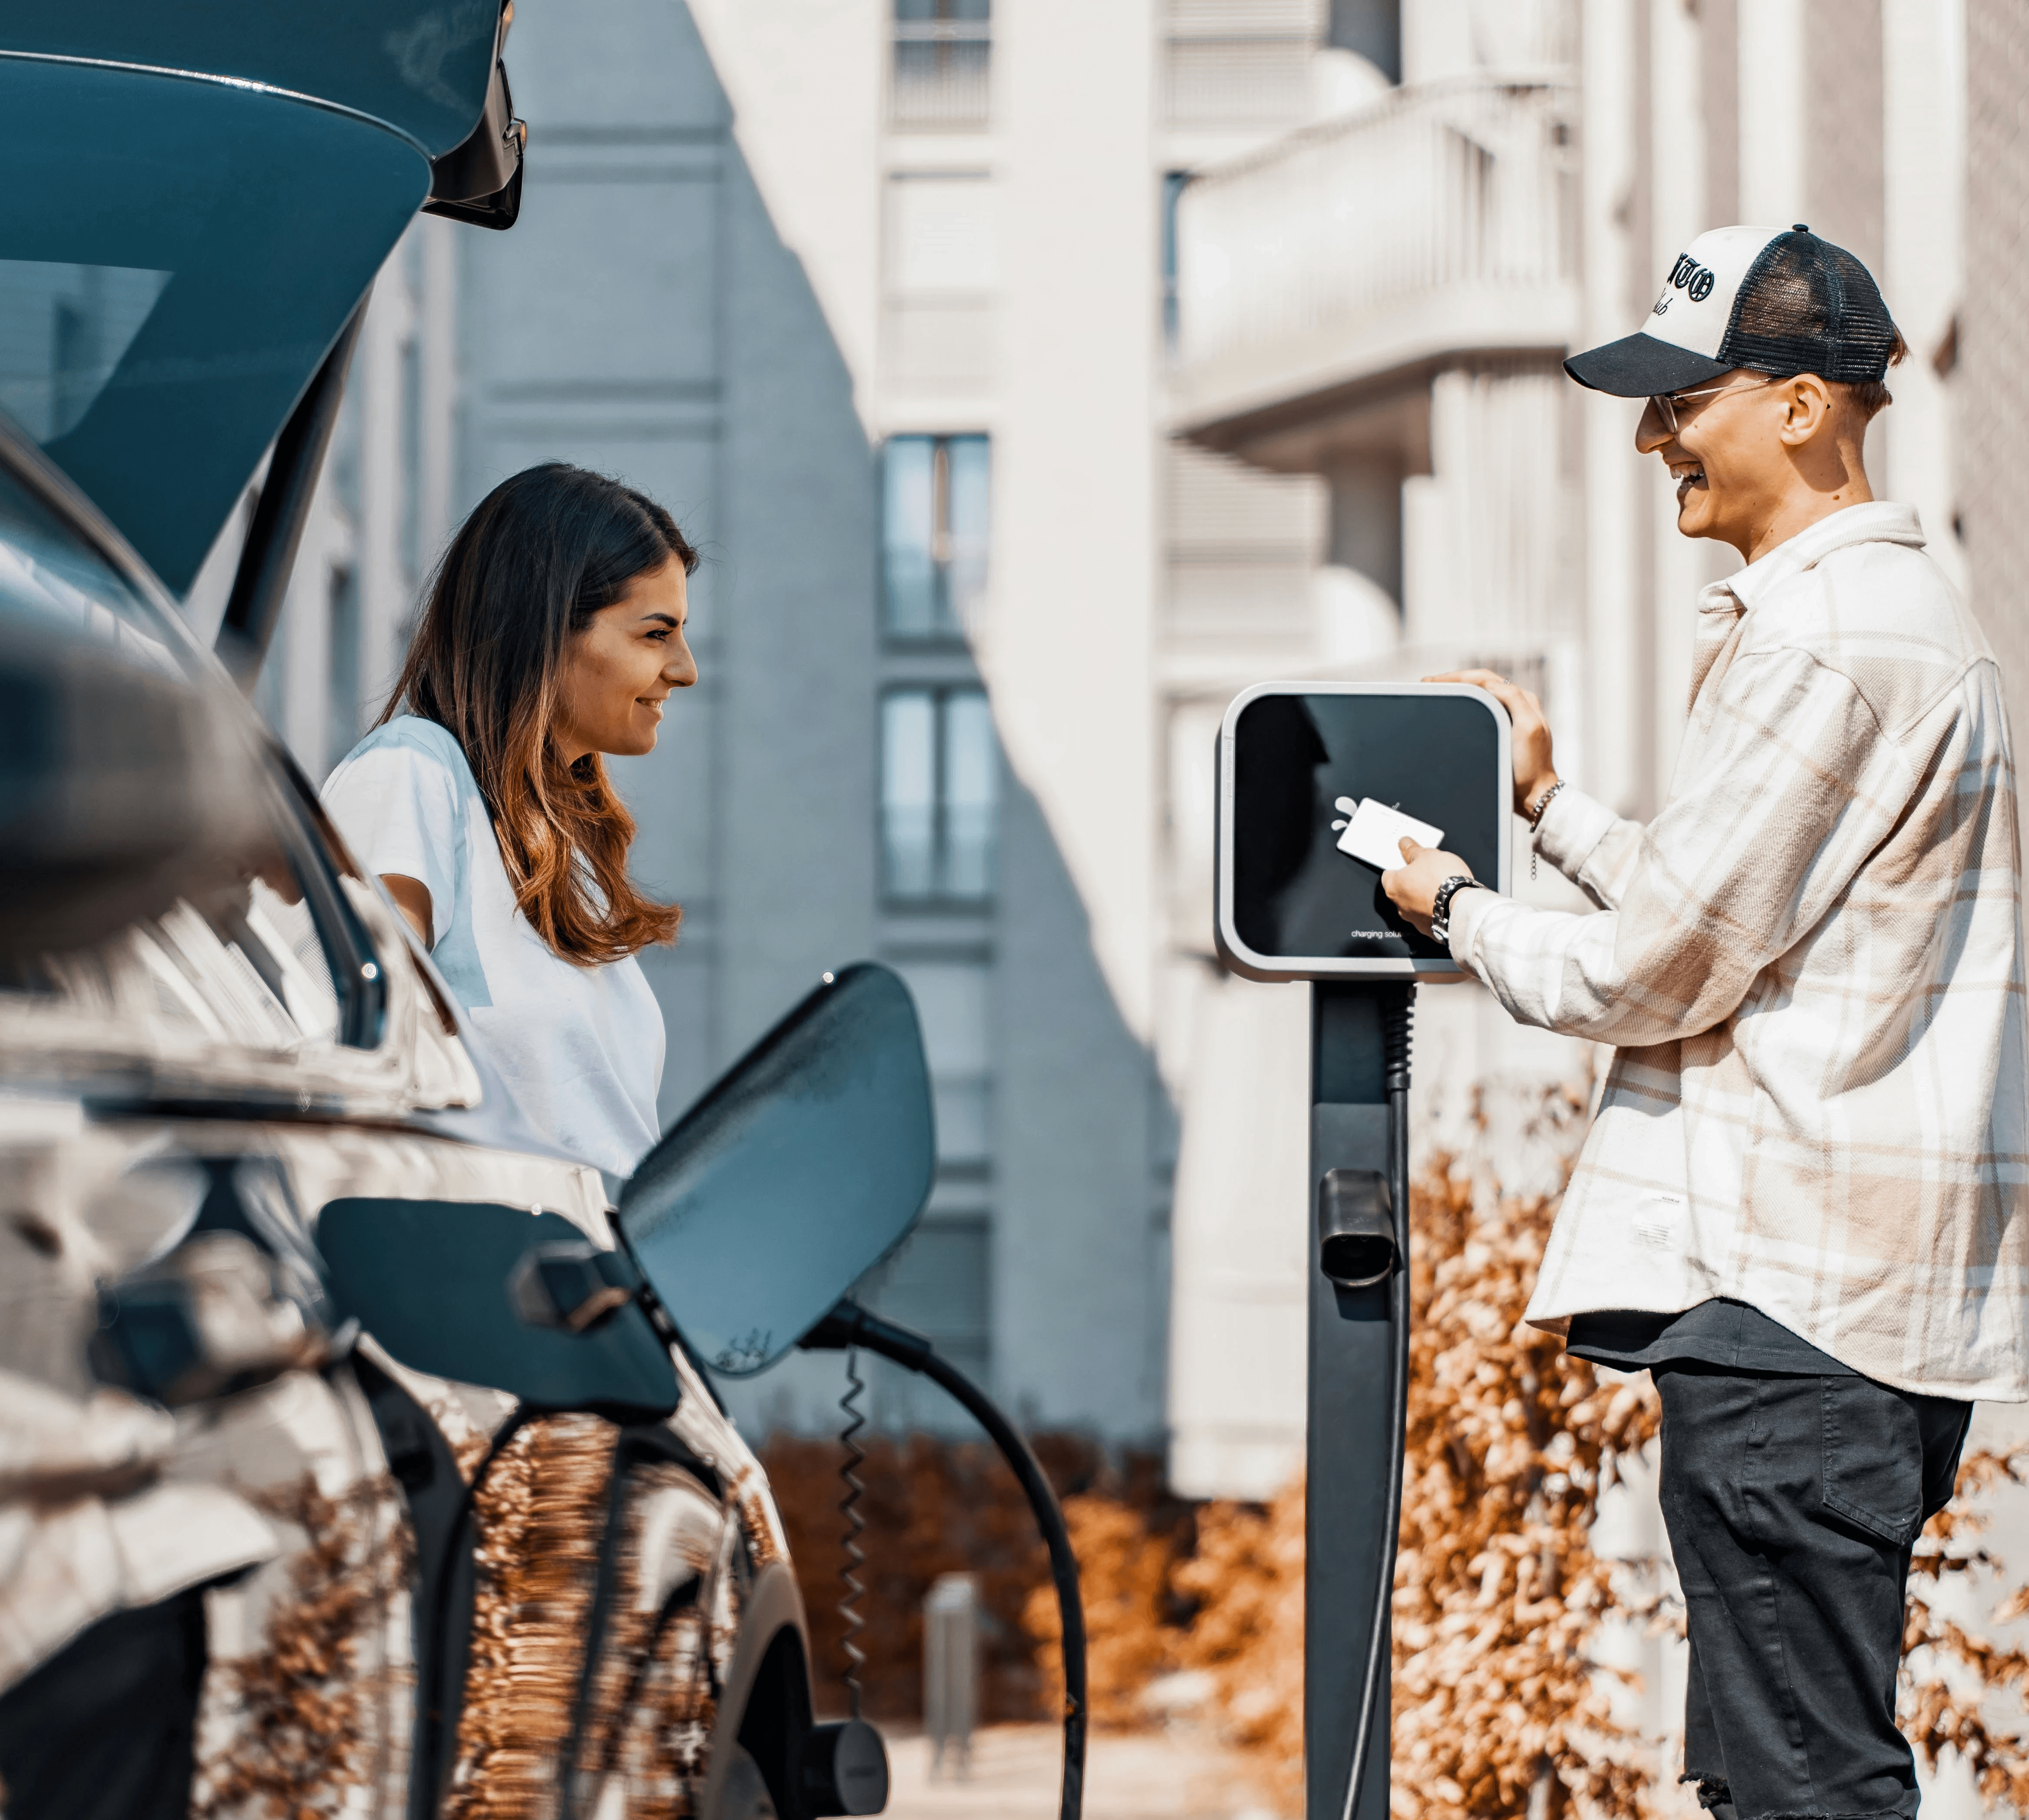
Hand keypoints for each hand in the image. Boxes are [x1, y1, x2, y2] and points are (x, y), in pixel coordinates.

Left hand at [1382, 838, 1473, 938]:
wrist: (1463, 906)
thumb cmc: (1444, 881)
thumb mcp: (1427, 855)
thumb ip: (1413, 850)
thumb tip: (1405, 844)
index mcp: (1393, 887)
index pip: (1389, 874)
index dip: (1400, 866)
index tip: (1409, 862)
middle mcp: (1400, 906)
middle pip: (1403, 890)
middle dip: (1414, 882)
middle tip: (1429, 872)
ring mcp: (1415, 920)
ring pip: (1417, 905)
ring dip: (1425, 897)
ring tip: (1442, 887)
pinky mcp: (1430, 931)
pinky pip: (1430, 917)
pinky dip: (1436, 910)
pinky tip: (1447, 901)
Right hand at [1426, 668, 1559, 818]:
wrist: (1533, 796)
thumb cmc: (1531, 767)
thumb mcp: (1528, 727)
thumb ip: (1513, 699)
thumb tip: (1489, 682)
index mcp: (1523, 700)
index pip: (1485, 678)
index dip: (1457, 677)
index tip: (1433, 681)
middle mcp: (1516, 705)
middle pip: (1480, 683)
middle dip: (1452, 680)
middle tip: (1427, 683)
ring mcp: (1509, 718)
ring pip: (1478, 695)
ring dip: (1456, 690)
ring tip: (1435, 691)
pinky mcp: (1502, 732)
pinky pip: (1480, 710)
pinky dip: (1463, 705)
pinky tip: (1451, 708)